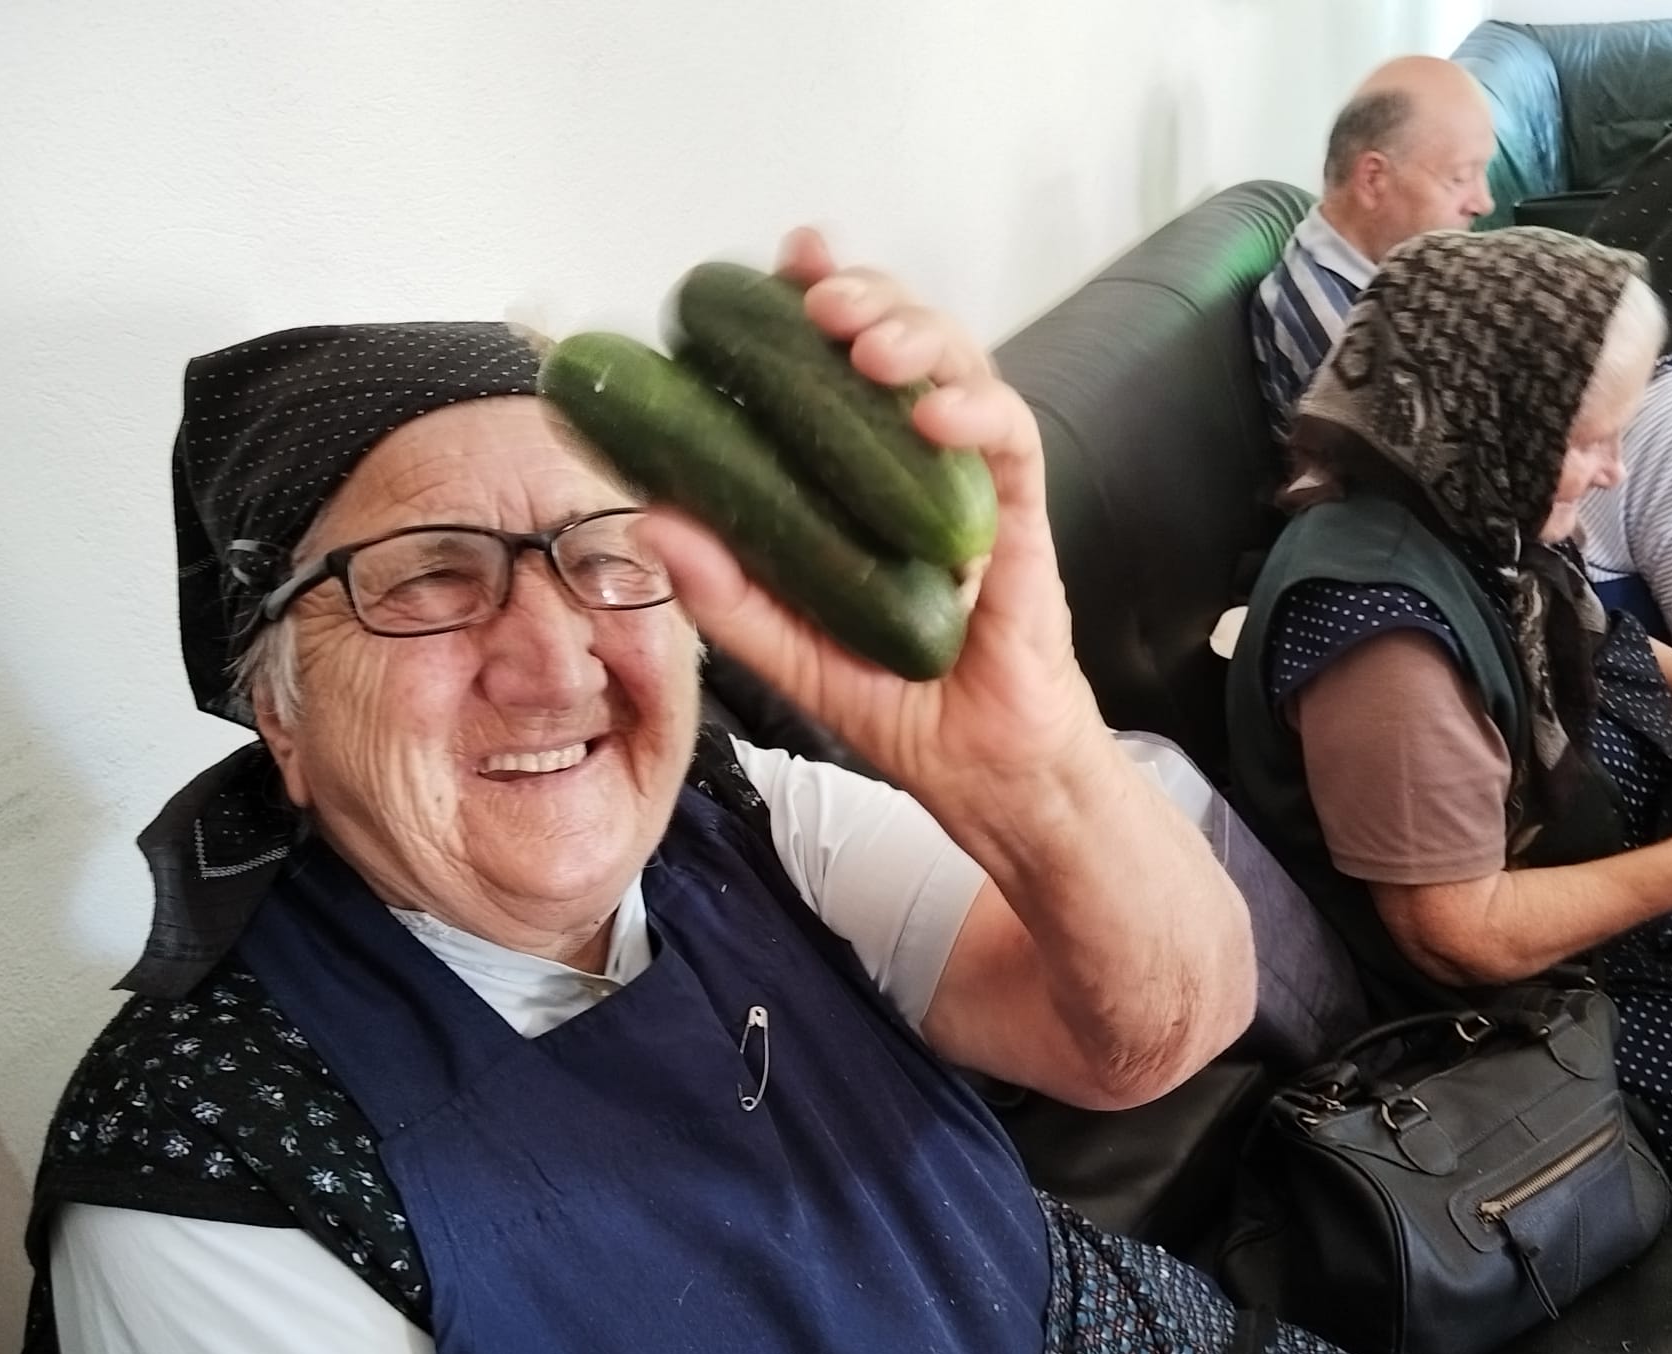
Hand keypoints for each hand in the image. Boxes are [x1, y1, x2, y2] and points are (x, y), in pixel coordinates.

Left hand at [640, 228, 1108, 809]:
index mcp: (863, 484)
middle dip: (866, 296)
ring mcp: (974, 491)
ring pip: (963, 370)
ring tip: (862, 341)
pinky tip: (933, 413)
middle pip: (907, 343)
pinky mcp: (1022, 523)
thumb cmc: (903, 709)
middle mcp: (921, 470)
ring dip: (915, 336)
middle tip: (816, 298)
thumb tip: (649, 520)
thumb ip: (729, 593)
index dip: (818, 300)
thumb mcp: (791, 652)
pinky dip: (975, 414)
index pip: (844, 368)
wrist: (985, 775)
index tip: (780, 262)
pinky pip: (1011, 444)